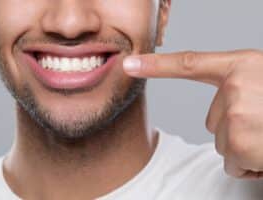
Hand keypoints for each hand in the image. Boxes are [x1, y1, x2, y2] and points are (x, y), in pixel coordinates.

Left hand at [123, 50, 262, 178]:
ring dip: (244, 146)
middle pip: (210, 120)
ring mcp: (234, 115)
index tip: (130, 65)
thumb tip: (227, 103)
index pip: (189, 64)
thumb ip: (239, 84)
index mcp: (241, 66)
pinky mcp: (238, 144)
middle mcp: (235, 87)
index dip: (156, 65)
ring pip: (222, 142)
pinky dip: (249, 164)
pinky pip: (232, 163)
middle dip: (235, 129)